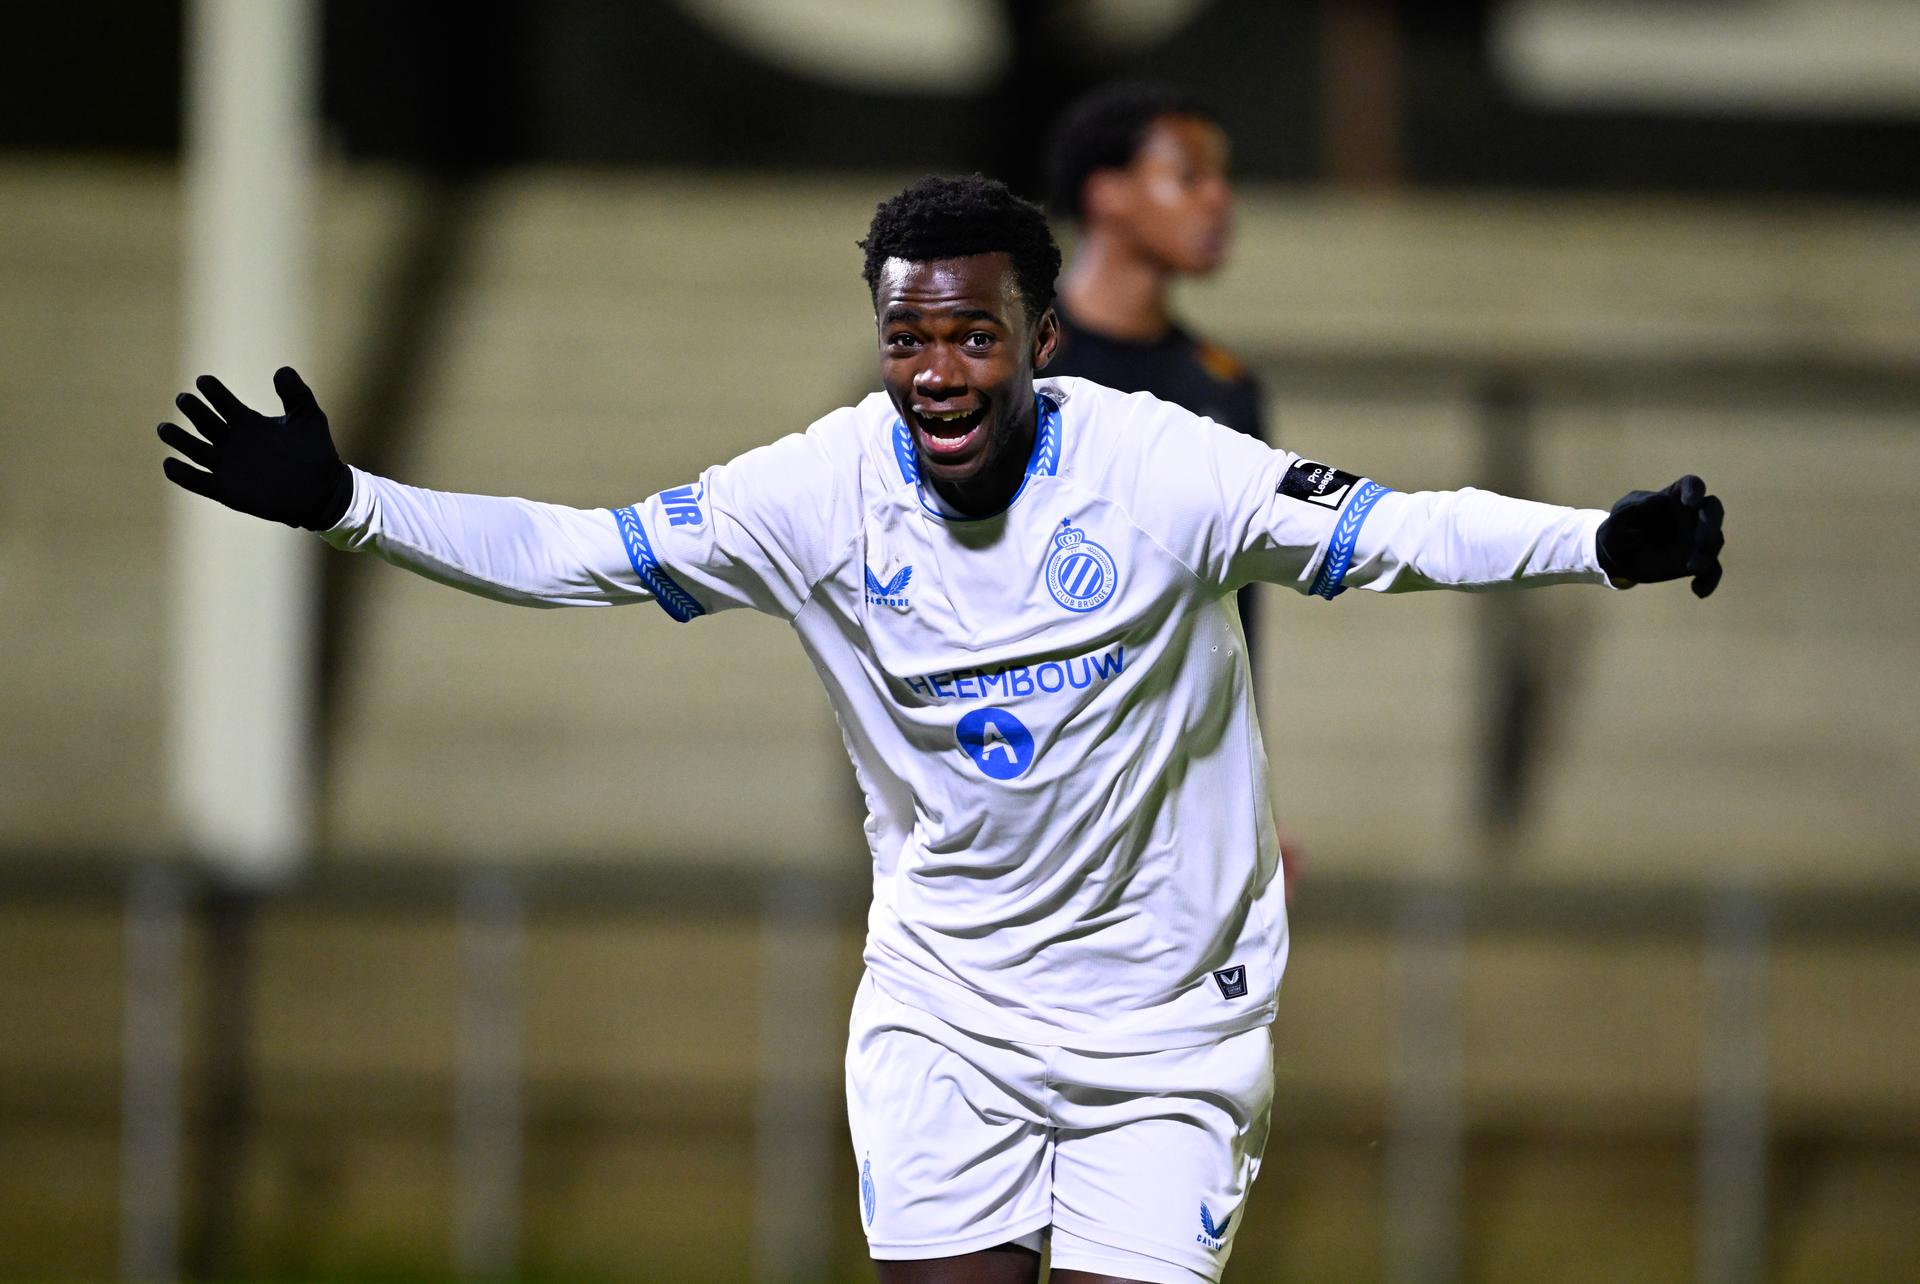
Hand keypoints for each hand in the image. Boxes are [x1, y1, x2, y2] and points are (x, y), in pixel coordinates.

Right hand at [158, 366, 351, 530]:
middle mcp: (233, 442)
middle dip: (193, 410)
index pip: (223, 403)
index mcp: (247, 423)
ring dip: (179, 440)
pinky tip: (170, 464)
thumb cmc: (316, 453)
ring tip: (164, 428)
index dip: (213, 392)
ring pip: (195, 450)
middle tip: (183, 398)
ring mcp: (227, 466)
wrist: (322, 492)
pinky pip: (198, 481)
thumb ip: (296, 394)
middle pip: (205, 422)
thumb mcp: (308, 418)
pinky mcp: (226, 490)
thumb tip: (282, 370)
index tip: (203, 380)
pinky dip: (183, 475)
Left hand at [1595, 474, 1724, 597]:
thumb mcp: (1619, 518)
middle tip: (1701, 539)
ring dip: (1707, 553)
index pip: (1691, 485)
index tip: (1689, 503)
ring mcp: (1695, 538)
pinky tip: (1698, 591)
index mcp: (1672, 497)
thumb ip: (1635, 508)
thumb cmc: (1619, 530)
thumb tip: (1658, 500)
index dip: (1695, 490)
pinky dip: (1709, 580)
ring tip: (1692, 567)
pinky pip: (1711, 570)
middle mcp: (1690, 515)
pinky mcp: (1695, 560)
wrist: (1617, 557)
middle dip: (1711, 523)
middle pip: (1713, 510)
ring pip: (1715, 541)